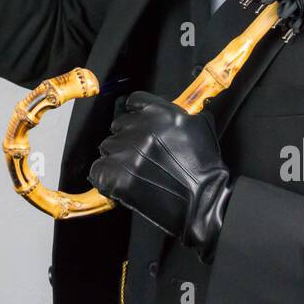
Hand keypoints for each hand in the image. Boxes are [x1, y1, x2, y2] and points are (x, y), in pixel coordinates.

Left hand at [88, 91, 233, 263]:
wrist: (203, 201)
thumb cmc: (204, 168)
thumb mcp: (199, 126)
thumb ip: (177, 113)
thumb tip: (164, 110)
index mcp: (161, 112)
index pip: (133, 102)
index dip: (134, 115)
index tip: (136, 126)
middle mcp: (141, 127)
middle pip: (118, 125)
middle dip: (126, 139)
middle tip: (139, 155)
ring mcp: (127, 151)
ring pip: (107, 147)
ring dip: (117, 158)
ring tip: (135, 172)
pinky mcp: (117, 174)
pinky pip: (98, 170)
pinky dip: (106, 177)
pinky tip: (121, 183)